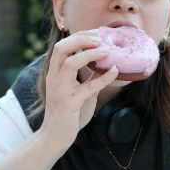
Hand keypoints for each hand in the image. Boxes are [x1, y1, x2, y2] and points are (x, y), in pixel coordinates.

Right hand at [40, 30, 118, 152]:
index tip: (98, 32)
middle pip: (61, 48)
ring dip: (89, 53)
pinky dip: (104, 78)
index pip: (63, 45)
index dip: (80, 35)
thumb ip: (89, 77)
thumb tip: (107, 64)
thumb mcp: (80, 91)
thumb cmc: (68, 113)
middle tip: (101, 37)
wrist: (55, 136)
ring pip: (69, 62)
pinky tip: (115, 72)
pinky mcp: (69, 103)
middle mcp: (54, 77)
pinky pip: (88, 87)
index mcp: (55, 72)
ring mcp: (60, 90)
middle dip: (81, 38)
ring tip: (106, 49)